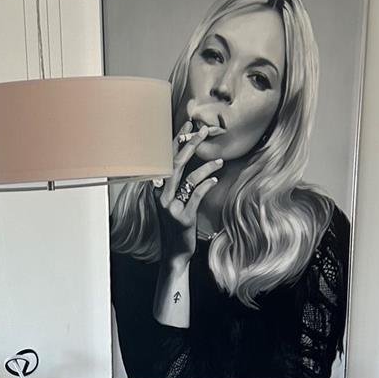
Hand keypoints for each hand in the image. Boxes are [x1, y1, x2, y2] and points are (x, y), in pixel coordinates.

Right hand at [155, 120, 223, 266]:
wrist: (175, 252)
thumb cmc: (177, 225)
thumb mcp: (173, 202)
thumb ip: (177, 184)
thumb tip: (186, 159)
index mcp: (158, 189)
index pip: (167, 159)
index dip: (177, 140)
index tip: (188, 124)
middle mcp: (161, 196)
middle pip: (177, 164)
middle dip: (191, 144)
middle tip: (204, 131)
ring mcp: (171, 207)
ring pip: (189, 178)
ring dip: (207, 167)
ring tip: (220, 162)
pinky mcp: (183, 217)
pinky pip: (197, 195)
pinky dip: (207, 185)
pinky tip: (216, 180)